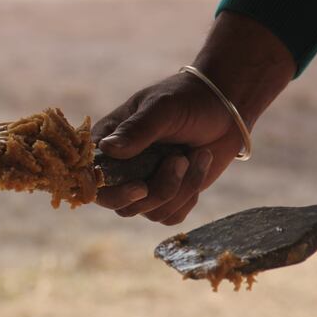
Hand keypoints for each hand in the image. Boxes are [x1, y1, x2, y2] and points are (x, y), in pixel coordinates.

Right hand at [92, 72, 241, 224]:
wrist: (224, 109)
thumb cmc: (187, 99)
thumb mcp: (162, 109)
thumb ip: (136, 129)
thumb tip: (106, 148)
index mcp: (107, 144)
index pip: (92, 178)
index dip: (110, 192)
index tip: (140, 186)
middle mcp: (120, 169)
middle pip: (121, 205)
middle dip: (158, 189)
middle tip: (179, 160)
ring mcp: (143, 186)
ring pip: (151, 212)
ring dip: (180, 187)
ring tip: (195, 155)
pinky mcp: (167, 198)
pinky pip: (170, 216)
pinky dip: (189, 196)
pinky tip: (198, 166)